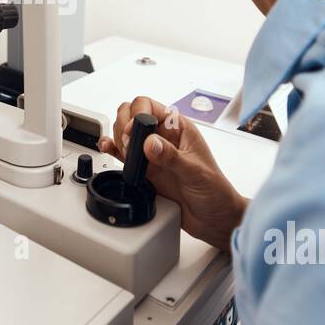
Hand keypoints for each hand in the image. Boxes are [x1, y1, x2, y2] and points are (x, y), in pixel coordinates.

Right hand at [98, 96, 247, 250]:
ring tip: (127, 155)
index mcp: (178, 128)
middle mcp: (162, 137)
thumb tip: (150, 143)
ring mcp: (151, 153)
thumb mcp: (195, 172)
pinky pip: (123, 154)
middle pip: (130, 114)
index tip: (134, 134)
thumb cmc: (215, 190)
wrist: (213, 218)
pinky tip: (109, 149)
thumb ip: (171, 157)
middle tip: (129, 146)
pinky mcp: (144, 169)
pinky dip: (113, 150)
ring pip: (124, 133)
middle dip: (123, 126)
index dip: (136, 115)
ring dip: (118, 139)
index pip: (148, 105)